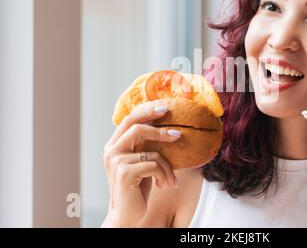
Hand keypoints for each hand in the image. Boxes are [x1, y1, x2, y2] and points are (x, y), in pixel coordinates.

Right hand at [102, 100, 179, 226]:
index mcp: (114, 145)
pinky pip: (154, 165)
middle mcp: (111, 150)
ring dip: (167, 167)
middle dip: (160, 129)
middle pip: (137, 127)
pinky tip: (164, 185)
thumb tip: (167, 125)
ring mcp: (116, 161)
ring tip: (171, 180)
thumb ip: (145, 145)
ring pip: (152, 152)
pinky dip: (164, 175)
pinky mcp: (124, 172)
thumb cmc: (138, 188)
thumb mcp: (141, 162)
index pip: (129, 119)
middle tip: (178, 134)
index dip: (147, 111)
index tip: (165, 109)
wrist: (128, 215)